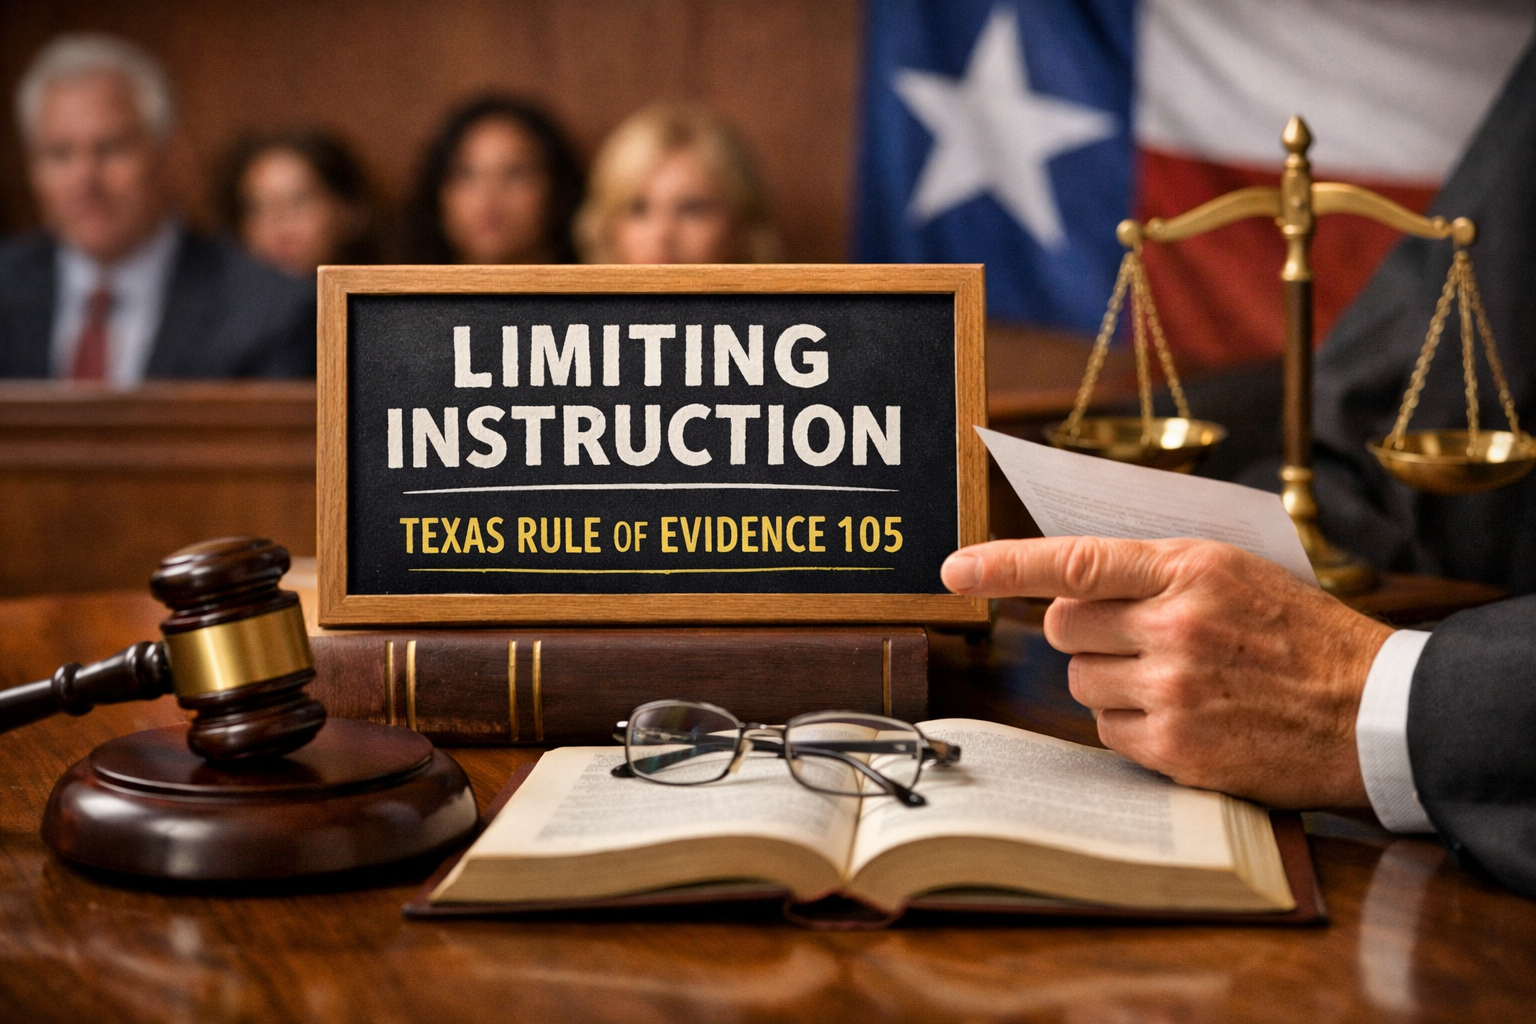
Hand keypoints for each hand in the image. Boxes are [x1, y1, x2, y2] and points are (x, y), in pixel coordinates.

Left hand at [940, 537, 1394, 807]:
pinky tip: (1182, 718)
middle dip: (1081, 632)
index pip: (1076, 560)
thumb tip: (1066, 578)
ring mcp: (1175, 690)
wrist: (1370, 712)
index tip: (955, 569)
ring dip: (1109, 681)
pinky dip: (1131, 726)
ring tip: (1174, 681)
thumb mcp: (1235, 573)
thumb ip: (1153, 570)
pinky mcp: (1178, 748)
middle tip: (1132, 637)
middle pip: (1062, 627)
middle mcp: (1177, 625)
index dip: (1005, 564)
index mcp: (1191, 568)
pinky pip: (1107, 731)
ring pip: (1080, 682)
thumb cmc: (1299, 635)